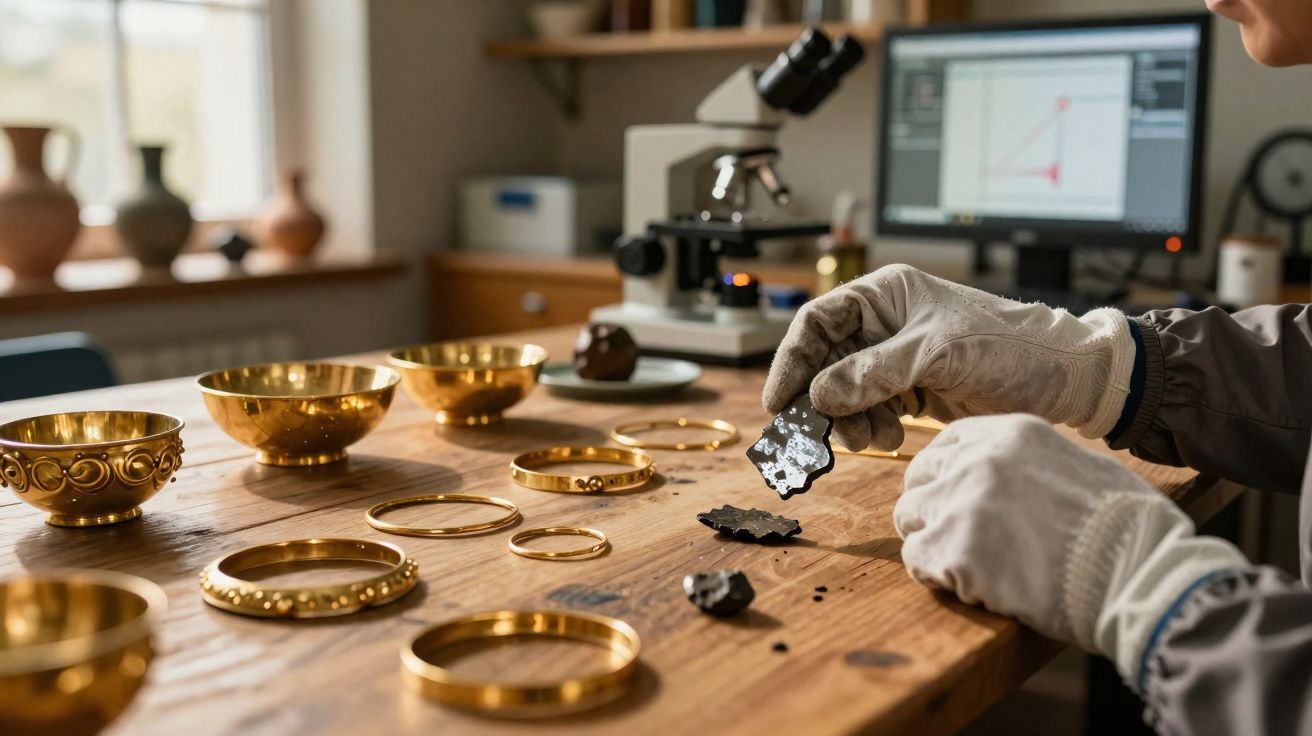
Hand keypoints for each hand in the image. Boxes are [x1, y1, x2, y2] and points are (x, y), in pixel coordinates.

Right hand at [763, 265, 1135, 450]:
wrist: (1063, 379)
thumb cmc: (1009, 347)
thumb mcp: (938, 354)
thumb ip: (875, 372)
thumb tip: (820, 394)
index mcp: (885, 295)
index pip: (818, 322)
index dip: (793, 360)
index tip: (779, 401)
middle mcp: (885, 322)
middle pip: (825, 361)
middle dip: (822, 399)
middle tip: (819, 434)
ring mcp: (897, 356)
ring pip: (844, 391)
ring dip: (849, 419)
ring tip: (872, 438)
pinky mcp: (911, 387)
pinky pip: (870, 408)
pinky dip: (870, 426)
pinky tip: (888, 436)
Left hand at [895, 414, 1248, 685]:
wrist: (1139, 576)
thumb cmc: (1125, 530)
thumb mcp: (1078, 466)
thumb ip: (1026, 464)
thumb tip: (998, 474)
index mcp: (1011, 433)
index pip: (943, 443)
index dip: (941, 474)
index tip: (950, 497)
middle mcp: (979, 459)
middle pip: (918, 479)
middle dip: (931, 509)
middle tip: (958, 538)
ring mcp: (962, 502)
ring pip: (909, 519)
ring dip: (931, 543)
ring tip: (971, 564)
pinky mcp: (955, 550)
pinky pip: (916, 561)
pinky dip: (937, 577)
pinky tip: (974, 586)